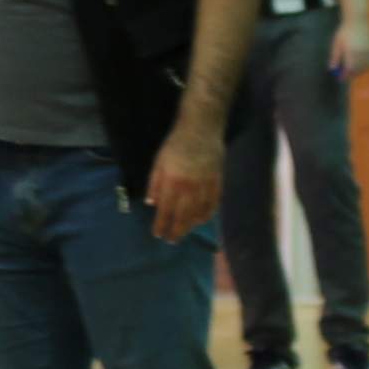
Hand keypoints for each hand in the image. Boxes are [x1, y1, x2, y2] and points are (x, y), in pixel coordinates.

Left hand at [143, 122, 221, 242]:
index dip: (162, 224)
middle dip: (176, 230)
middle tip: (172, 240)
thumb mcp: (158, 162)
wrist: (201, 128)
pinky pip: (213, 204)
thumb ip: (154, 184)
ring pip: (198, 213)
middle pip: (183, 216)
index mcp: (172, 182)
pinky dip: (207, 215)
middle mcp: (189, 187)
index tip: (158, 234)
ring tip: (185, 232)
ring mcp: (205, 186)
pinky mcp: (217, 182)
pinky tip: (201, 220)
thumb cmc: (175, 144)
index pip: (165, 210)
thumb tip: (151, 204)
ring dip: (191, 226)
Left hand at [332, 24, 368, 84]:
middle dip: (351, 75)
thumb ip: (335, 57)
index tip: (340, 79)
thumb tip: (332, 69)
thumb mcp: (337, 44)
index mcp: (351, 51)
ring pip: (365, 68)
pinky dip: (365, 67)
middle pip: (357, 70)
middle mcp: (361, 53)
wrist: (358, 21)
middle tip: (345, 76)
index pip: (349, 69)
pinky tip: (360, 66)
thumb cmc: (344, 32)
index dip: (345, 75)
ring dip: (359, 72)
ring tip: (352, 71)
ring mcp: (368, 52)